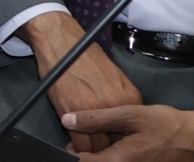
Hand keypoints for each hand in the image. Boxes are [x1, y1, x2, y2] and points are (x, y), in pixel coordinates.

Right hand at [19, 12, 141, 153]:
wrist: (62, 42)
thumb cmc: (85, 56)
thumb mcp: (114, 76)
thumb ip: (121, 99)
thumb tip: (122, 118)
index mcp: (129, 98)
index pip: (131, 133)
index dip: (122, 141)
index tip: (115, 144)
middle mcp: (116, 106)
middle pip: (117, 142)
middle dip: (109, 147)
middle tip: (103, 150)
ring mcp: (95, 110)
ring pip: (99, 147)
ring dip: (93, 151)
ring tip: (88, 152)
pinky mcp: (73, 113)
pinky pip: (80, 143)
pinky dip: (77, 148)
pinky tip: (75, 146)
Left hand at [65, 105, 193, 160]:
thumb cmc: (167, 126)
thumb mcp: (130, 114)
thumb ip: (97, 118)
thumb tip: (68, 120)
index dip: (72, 151)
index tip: (73, 138)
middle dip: (88, 154)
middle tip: (88, 138)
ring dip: (102, 156)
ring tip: (105, 141)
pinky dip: (115, 158)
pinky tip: (120, 146)